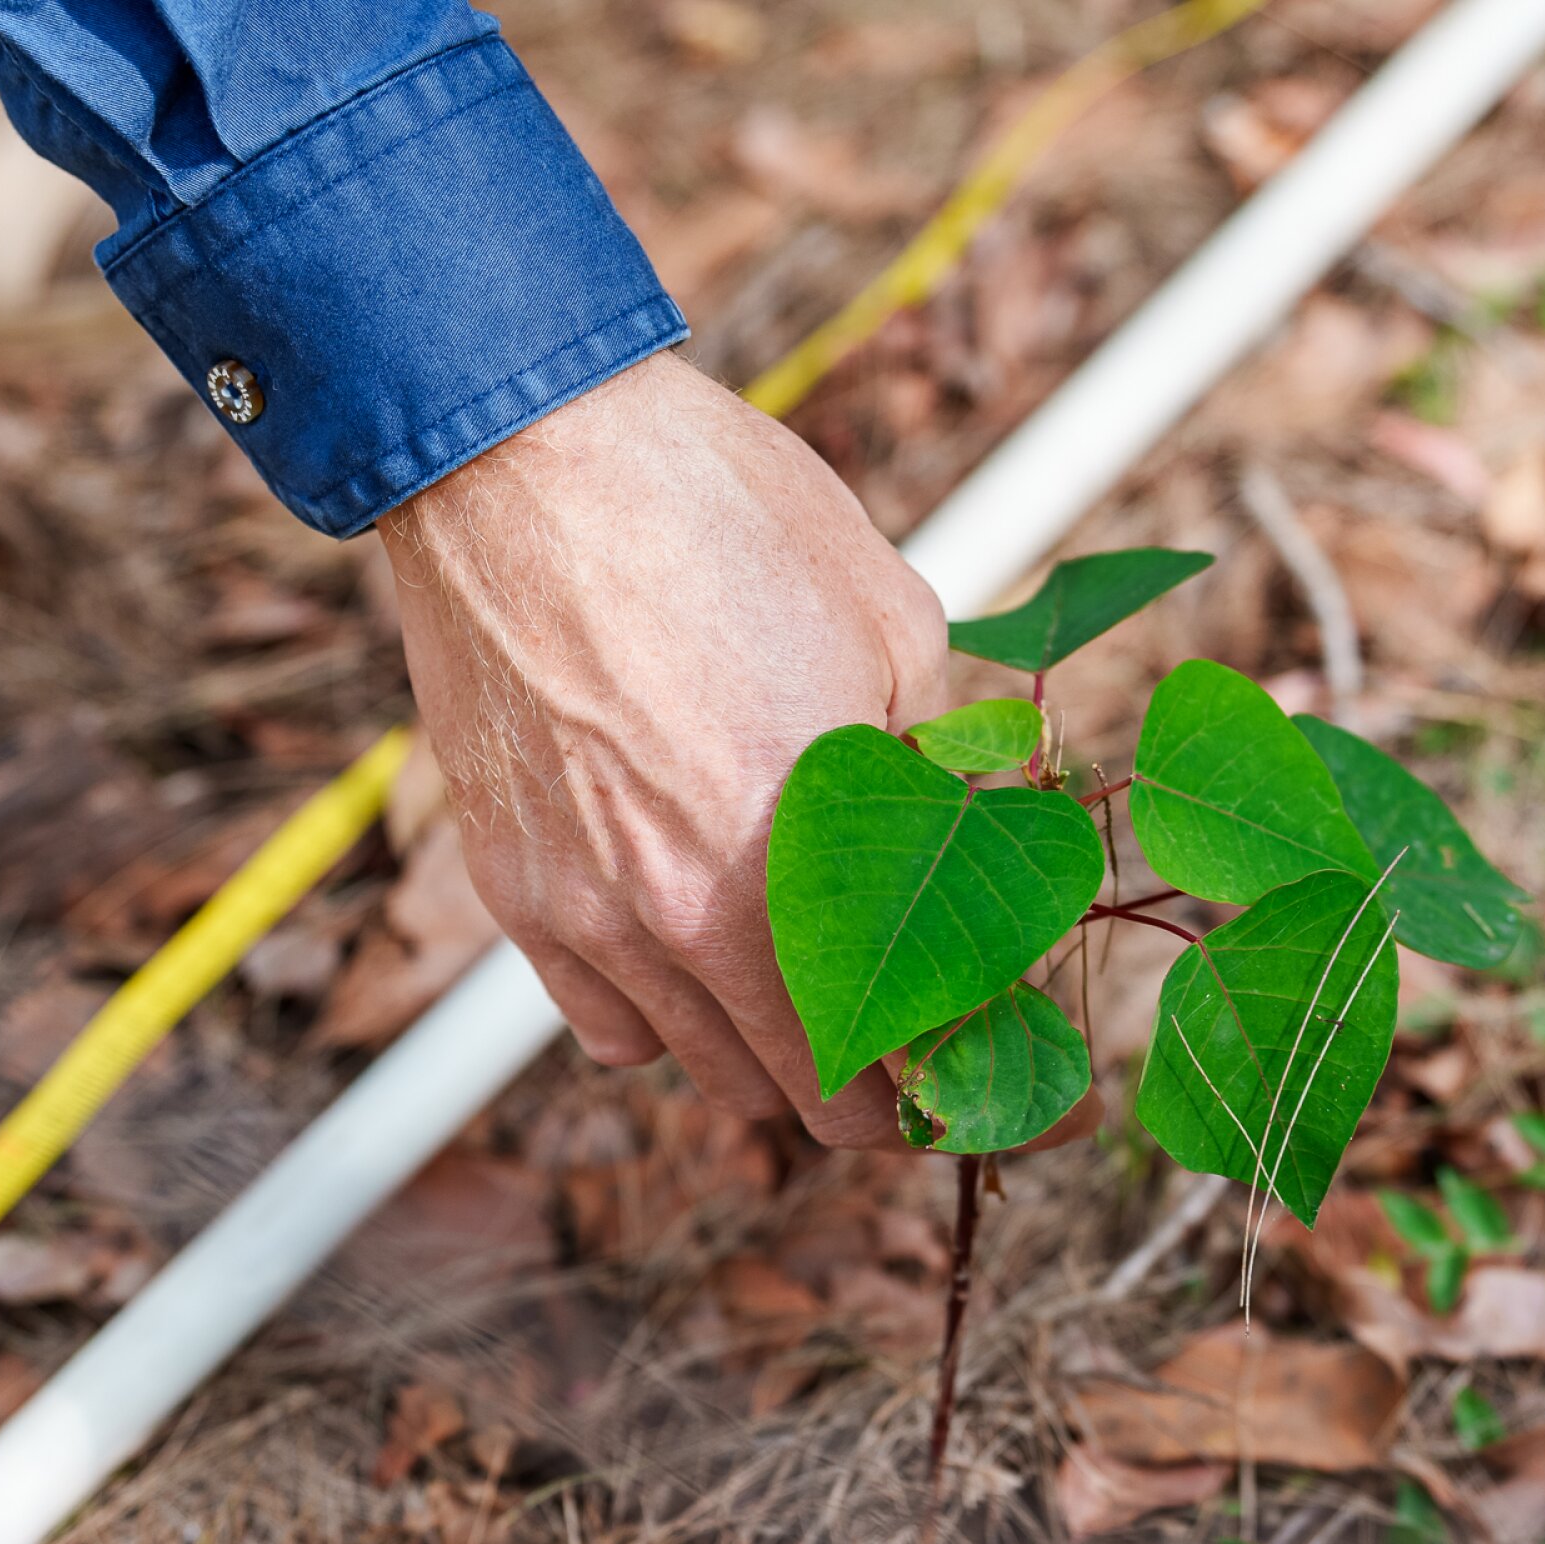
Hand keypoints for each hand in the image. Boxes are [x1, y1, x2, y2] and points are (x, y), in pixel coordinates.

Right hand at [381, 351, 949, 1148]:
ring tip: (825, 997)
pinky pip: (607, 1023)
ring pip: (706, 1069)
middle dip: (889, 1084)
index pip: (907, 1056)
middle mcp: (684, 919)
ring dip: (781, 1055)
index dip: (985, 1088)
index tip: (1029, 1093)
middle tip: (938, 1042)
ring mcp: (587, 914)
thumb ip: (942, 768)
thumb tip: (984, 839)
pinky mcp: (515, 887)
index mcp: (798, 863)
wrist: (519, 449)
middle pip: (806, 1093)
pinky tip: (701, 959)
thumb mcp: (892, 626)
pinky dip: (667, 1020)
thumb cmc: (718, 513)